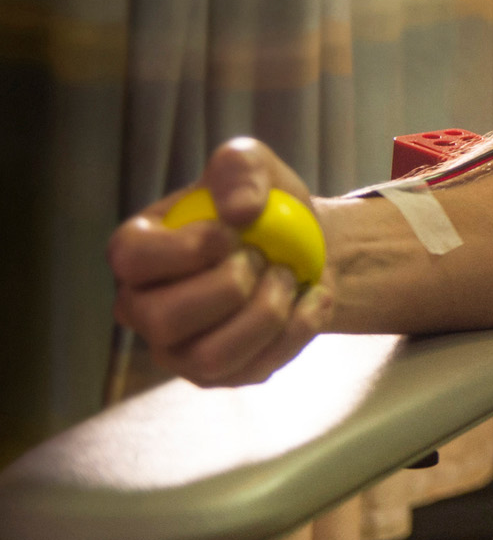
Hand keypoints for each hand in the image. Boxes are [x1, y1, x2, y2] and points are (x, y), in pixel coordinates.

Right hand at [108, 138, 335, 385]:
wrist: (302, 246)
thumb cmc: (263, 206)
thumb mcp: (252, 165)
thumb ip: (240, 169)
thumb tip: (241, 211)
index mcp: (137, 251)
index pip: (132, 261)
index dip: (187, 249)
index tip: (232, 233)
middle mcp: (142, 308)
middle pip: (165, 320)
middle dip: (231, 286)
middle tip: (264, 257)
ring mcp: (177, 349)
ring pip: (210, 357)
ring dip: (266, 313)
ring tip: (287, 277)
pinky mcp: (218, 374)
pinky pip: (251, 371)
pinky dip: (295, 331)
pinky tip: (312, 299)